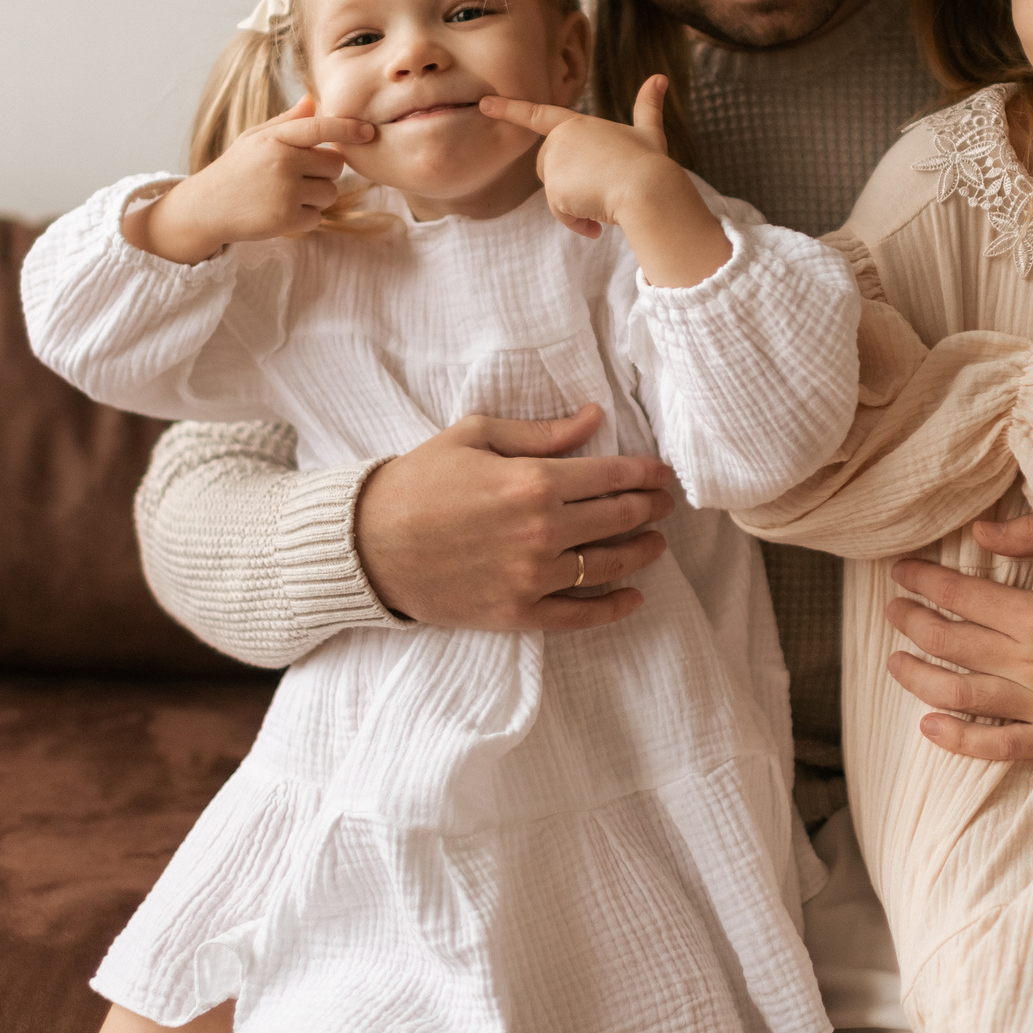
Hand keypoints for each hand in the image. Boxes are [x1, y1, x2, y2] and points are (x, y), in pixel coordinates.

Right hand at [123, 92, 372, 263]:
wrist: (205, 207)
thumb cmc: (235, 169)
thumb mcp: (255, 139)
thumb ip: (286, 122)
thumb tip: (312, 99)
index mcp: (275, 138)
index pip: (319, 128)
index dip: (348, 129)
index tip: (369, 132)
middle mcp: (281, 162)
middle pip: (334, 165)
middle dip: (325, 172)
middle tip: (299, 176)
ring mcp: (284, 191)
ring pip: (330, 192)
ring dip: (316, 197)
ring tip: (285, 195)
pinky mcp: (286, 218)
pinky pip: (317, 216)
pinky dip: (305, 217)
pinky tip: (280, 211)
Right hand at [357, 402, 673, 631]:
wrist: (368, 545)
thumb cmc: (418, 482)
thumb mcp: (475, 436)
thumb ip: (541, 433)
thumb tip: (594, 418)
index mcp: (533, 481)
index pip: (612, 476)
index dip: (646, 474)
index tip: (663, 474)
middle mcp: (542, 531)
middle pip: (618, 519)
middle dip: (649, 509)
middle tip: (664, 504)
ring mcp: (532, 577)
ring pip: (608, 566)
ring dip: (640, 554)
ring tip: (654, 544)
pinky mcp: (517, 613)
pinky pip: (579, 615)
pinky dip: (612, 608)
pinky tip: (633, 597)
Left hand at [480, 76, 730, 286]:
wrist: (648, 189)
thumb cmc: (650, 163)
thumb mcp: (649, 134)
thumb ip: (648, 108)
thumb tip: (661, 78)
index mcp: (577, 123)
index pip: (537, 114)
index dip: (509, 109)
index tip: (484, 104)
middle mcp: (560, 139)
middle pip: (548, 169)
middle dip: (568, 184)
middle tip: (601, 188)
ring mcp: (555, 163)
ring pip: (555, 193)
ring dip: (575, 204)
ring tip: (604, 201)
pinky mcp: (554, 189)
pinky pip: (561, 214)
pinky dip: (579, 222)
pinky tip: (598, 221)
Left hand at [881, 555, 1032, 758]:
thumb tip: (980, 532)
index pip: (958, 594)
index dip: (921, 581)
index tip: (900, 572)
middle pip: (949, 641)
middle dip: (911, 622)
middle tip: (893, 610)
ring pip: (959, 694)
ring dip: (917, 676)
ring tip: (895, 660)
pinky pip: (998, 745)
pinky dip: (957, 739)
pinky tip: (928, 724)